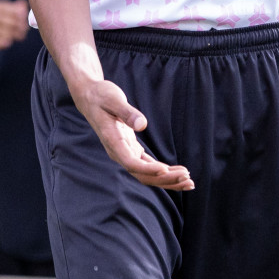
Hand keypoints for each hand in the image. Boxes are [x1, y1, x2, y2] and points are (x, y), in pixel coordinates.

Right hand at [68, 76, 193, 190]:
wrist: (90, 97)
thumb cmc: (101, 96)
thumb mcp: (113, 99)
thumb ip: (127, 112)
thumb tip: (142, 124)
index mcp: (112, 141)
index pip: (130, 162)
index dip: (147, 169)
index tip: (165, 169)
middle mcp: (118, 152)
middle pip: (142, 175)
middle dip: (164, 179)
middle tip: (187, 179)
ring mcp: (125, 152)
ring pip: (146, 174)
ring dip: (167, 180)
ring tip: (189, 182)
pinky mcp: (131, 149)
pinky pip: (148, 166)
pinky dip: (163, 172)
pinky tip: (178, 174)